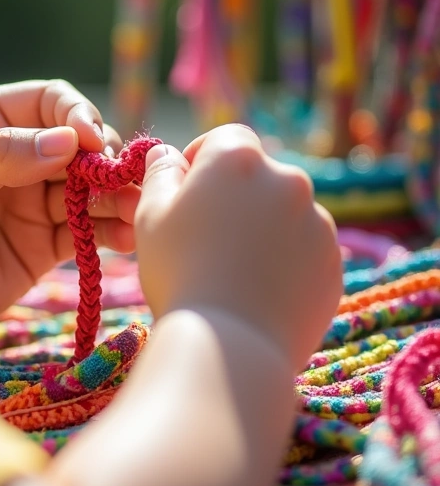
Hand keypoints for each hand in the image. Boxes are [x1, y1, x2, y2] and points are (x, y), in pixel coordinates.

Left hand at [0, 81, 138, 344]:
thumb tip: (70, 141)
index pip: (48, 102)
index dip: (77, 116)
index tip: (91, 144)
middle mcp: (12, 155)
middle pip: (78, 145)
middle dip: (106, 159)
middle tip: (125, 181)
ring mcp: (28, 202)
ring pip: (89, 189)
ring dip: (117, 196)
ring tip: (138, 209)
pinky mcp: (38, 248)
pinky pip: (85, 233)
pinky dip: (111, 233)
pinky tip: (128, 237)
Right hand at [135, 124, 341, 369]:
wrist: (229, 347)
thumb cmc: (180, 273)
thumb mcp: (151, 216)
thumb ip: (160, 174)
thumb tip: (166, 154)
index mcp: (240, 159)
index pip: (225, 139)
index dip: (202, 161)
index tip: (187, 193)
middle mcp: (288, 180)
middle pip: (259, 177)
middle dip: (236, 198)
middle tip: (208, 240)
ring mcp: (318, 222)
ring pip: (285, 214)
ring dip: (264, 229)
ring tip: (234, 272)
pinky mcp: (334, 262)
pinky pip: (306, 251)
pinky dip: (287, 263)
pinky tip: (258, 292)